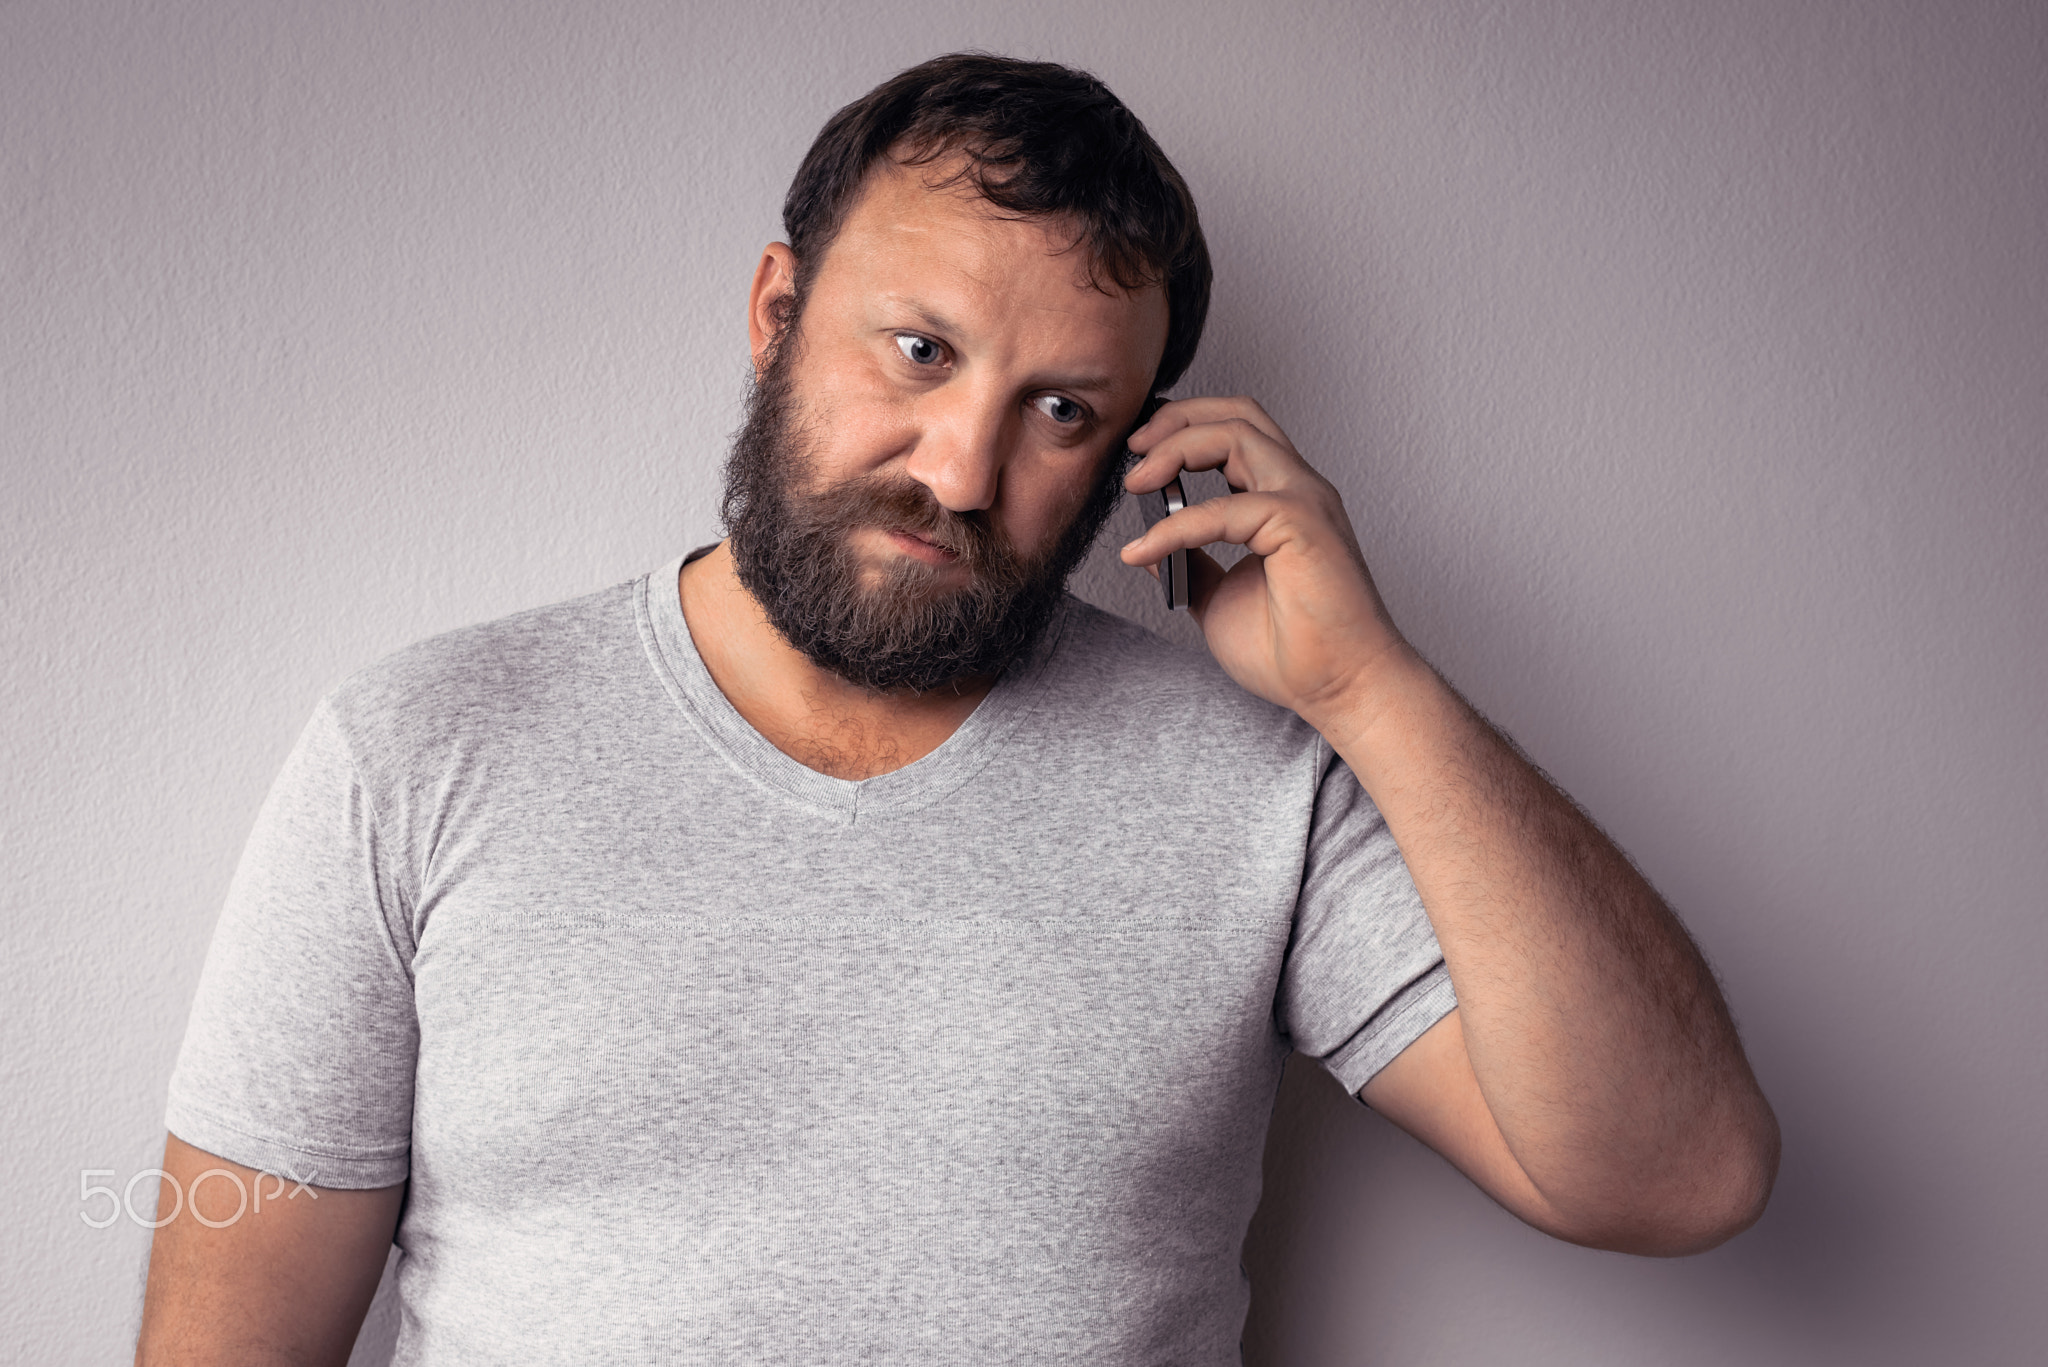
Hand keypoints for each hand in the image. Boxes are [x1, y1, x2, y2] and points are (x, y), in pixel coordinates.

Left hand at [1120, 396, 1412, 728]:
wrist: (1341, 688)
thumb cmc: (1296, 652)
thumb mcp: (1219, 599)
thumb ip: (1192, 567)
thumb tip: (1153, 552)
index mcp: (1283, 500)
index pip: (1236, 432)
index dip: (1183, 431)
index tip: (1138, 456)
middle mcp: (1298, 489)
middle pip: (1238, 413)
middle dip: (1177, 418)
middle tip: (1133, 447)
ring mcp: (1305, 501)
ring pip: (1237, 433)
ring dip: (1176, 448)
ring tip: (1136, 481)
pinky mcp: (1301, 524)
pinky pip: (1224, 507)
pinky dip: (1175, 525)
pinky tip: (1146, 548)